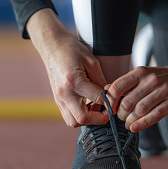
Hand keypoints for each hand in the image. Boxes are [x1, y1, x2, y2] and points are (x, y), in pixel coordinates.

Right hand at [26, 9, 108, 126]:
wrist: (52, 46)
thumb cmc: (72, 50)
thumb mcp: (91, 61)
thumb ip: (100, 81)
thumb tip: (109, 96)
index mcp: (74, 81)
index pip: (97, 99)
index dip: (110, 102)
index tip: (115, 101)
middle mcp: (64, 93)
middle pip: (82, 118)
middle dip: (99, 118)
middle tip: (107, 111)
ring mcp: (58, 98)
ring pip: (73, 121)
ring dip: (88, 120)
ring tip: (96, 109)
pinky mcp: (57, 100)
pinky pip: (68, 116)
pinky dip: (80, 116)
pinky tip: (87, 106)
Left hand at [107, 49, 167, 131]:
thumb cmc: (164, 77)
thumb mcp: (144, 74)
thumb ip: (127, 83)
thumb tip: (106, 90)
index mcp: (140, 72)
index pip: (117, 87)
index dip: (110, 101)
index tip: (109, 109)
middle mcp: (151, 80)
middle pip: (127, 102)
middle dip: (120, 114)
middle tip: (121, 118)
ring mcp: (163, 90)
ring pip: (140, 110)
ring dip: (130, 121)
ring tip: (129, 124)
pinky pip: (155, 115)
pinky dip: (142, 124)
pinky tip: (135, 128)